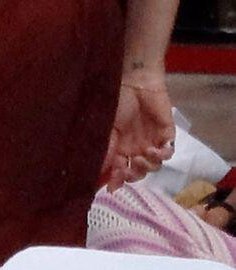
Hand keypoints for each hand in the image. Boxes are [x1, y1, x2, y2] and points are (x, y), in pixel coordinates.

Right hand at [101, 74, 174, 189]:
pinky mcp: (166, 134)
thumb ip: (107, 153)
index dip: (117, 181)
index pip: (120, 171)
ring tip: (139, 157)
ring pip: (153, 167)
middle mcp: (136, 149)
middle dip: (133, 176)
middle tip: (126, 171)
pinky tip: (151, 150)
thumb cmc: (118, 104)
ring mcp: (152, 142)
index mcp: (121, 149)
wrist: (136, 83)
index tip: (111, 186)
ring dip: (146, 166)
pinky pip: (168, 153)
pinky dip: (160, 156)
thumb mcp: (108, 131)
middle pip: (138, 173)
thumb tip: (101, 177)